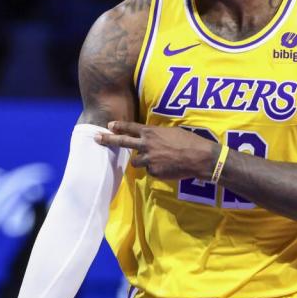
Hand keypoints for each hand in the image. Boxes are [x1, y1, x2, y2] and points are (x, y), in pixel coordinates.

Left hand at [97, 120, 217, 178]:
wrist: (199, 157)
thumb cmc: (189, 141)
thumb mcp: (172, 132)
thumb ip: (158, 136)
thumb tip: (152, 139)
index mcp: (152, 132)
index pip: (131, 128)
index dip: (119, 126)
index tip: (109, 125)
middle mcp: (147, 145)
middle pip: (123, 142)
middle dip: (108, 140)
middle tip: (97, 138)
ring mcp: (149, 159)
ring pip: (136, 161)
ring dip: (141, 161)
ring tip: (156, 159)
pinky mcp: (154, 171)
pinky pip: (151, 171)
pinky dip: (157, 169)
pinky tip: (168, 167)